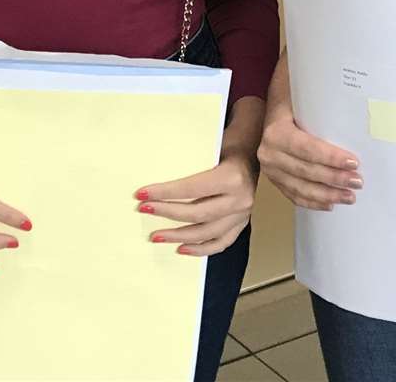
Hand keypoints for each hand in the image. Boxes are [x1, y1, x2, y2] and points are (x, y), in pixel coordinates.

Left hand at [136, 147, 256, 256]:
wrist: (253, 152)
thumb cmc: (229, 146)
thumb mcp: (212, 148)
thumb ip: (190, 163)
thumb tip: (157, 174)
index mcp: (232, 178)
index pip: (191, 189)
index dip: (164, 193)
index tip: (142, 194)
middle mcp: (240, 199)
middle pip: (197, 213)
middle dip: (166, 213)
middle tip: (145, 210)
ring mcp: (243, 214)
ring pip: (206, 232)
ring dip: (178, 236)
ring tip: (157, 236)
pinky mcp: (242, 223)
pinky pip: (220, 242)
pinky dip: (200, 248)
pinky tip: (181, 248)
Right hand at [258, 95, 361, 210]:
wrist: (271, 103)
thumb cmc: (292, 96)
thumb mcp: (300, 92)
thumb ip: (319, 99)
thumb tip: (351, 104)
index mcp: (276, 131)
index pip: (307, 148)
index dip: (331, 158)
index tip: (354, 162)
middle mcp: (268, 152)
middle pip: (306, 171)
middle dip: (334, 179)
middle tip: (358, 181)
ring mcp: (269, 169)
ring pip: (300, 187)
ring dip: (327, 195)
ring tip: (349, 197)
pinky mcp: (274, 178)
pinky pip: (293, 195)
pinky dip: (312, 202)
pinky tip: (330, 204)